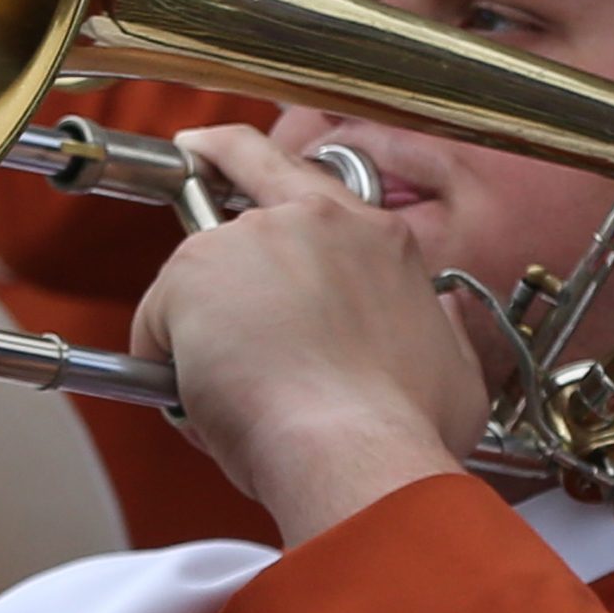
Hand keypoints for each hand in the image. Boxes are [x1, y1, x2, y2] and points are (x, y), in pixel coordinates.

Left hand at [131, 128, 484, 544]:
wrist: (356, 455)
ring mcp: (252, 239)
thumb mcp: (454, 369)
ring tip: (222, 388)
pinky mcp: (195, 272)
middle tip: (199, 212)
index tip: (222, 156)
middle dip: (219, 203)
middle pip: (245, 192)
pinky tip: (196, 398)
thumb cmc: (403, 430)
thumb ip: (440, 328)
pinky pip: (158, 319)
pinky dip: (165, 360)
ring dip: (199, 325)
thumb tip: (443, 323)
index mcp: (377, 238)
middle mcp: (316, 220)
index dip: (255, 163)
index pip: (307, 177)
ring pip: (199, 273)